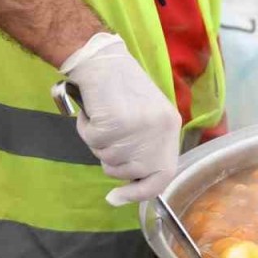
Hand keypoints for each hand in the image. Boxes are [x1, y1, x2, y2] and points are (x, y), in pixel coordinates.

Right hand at [59, 33, 181, 204]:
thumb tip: (132, 181)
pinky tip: (94, 110)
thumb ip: (144, 147)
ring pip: (108, 158)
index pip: (162, 175)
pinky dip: (86, 128)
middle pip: (129, 170)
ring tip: (103, 116)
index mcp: (170, 127)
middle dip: (111, 161)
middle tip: (107, 135)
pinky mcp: (116, 122)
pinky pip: (92, 141)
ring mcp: (138, 127)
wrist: (103, 59)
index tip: (116, 198)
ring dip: (98, 142)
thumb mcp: (145, 118)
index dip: (140, 192)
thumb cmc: (120, 87)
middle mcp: (159, 130)